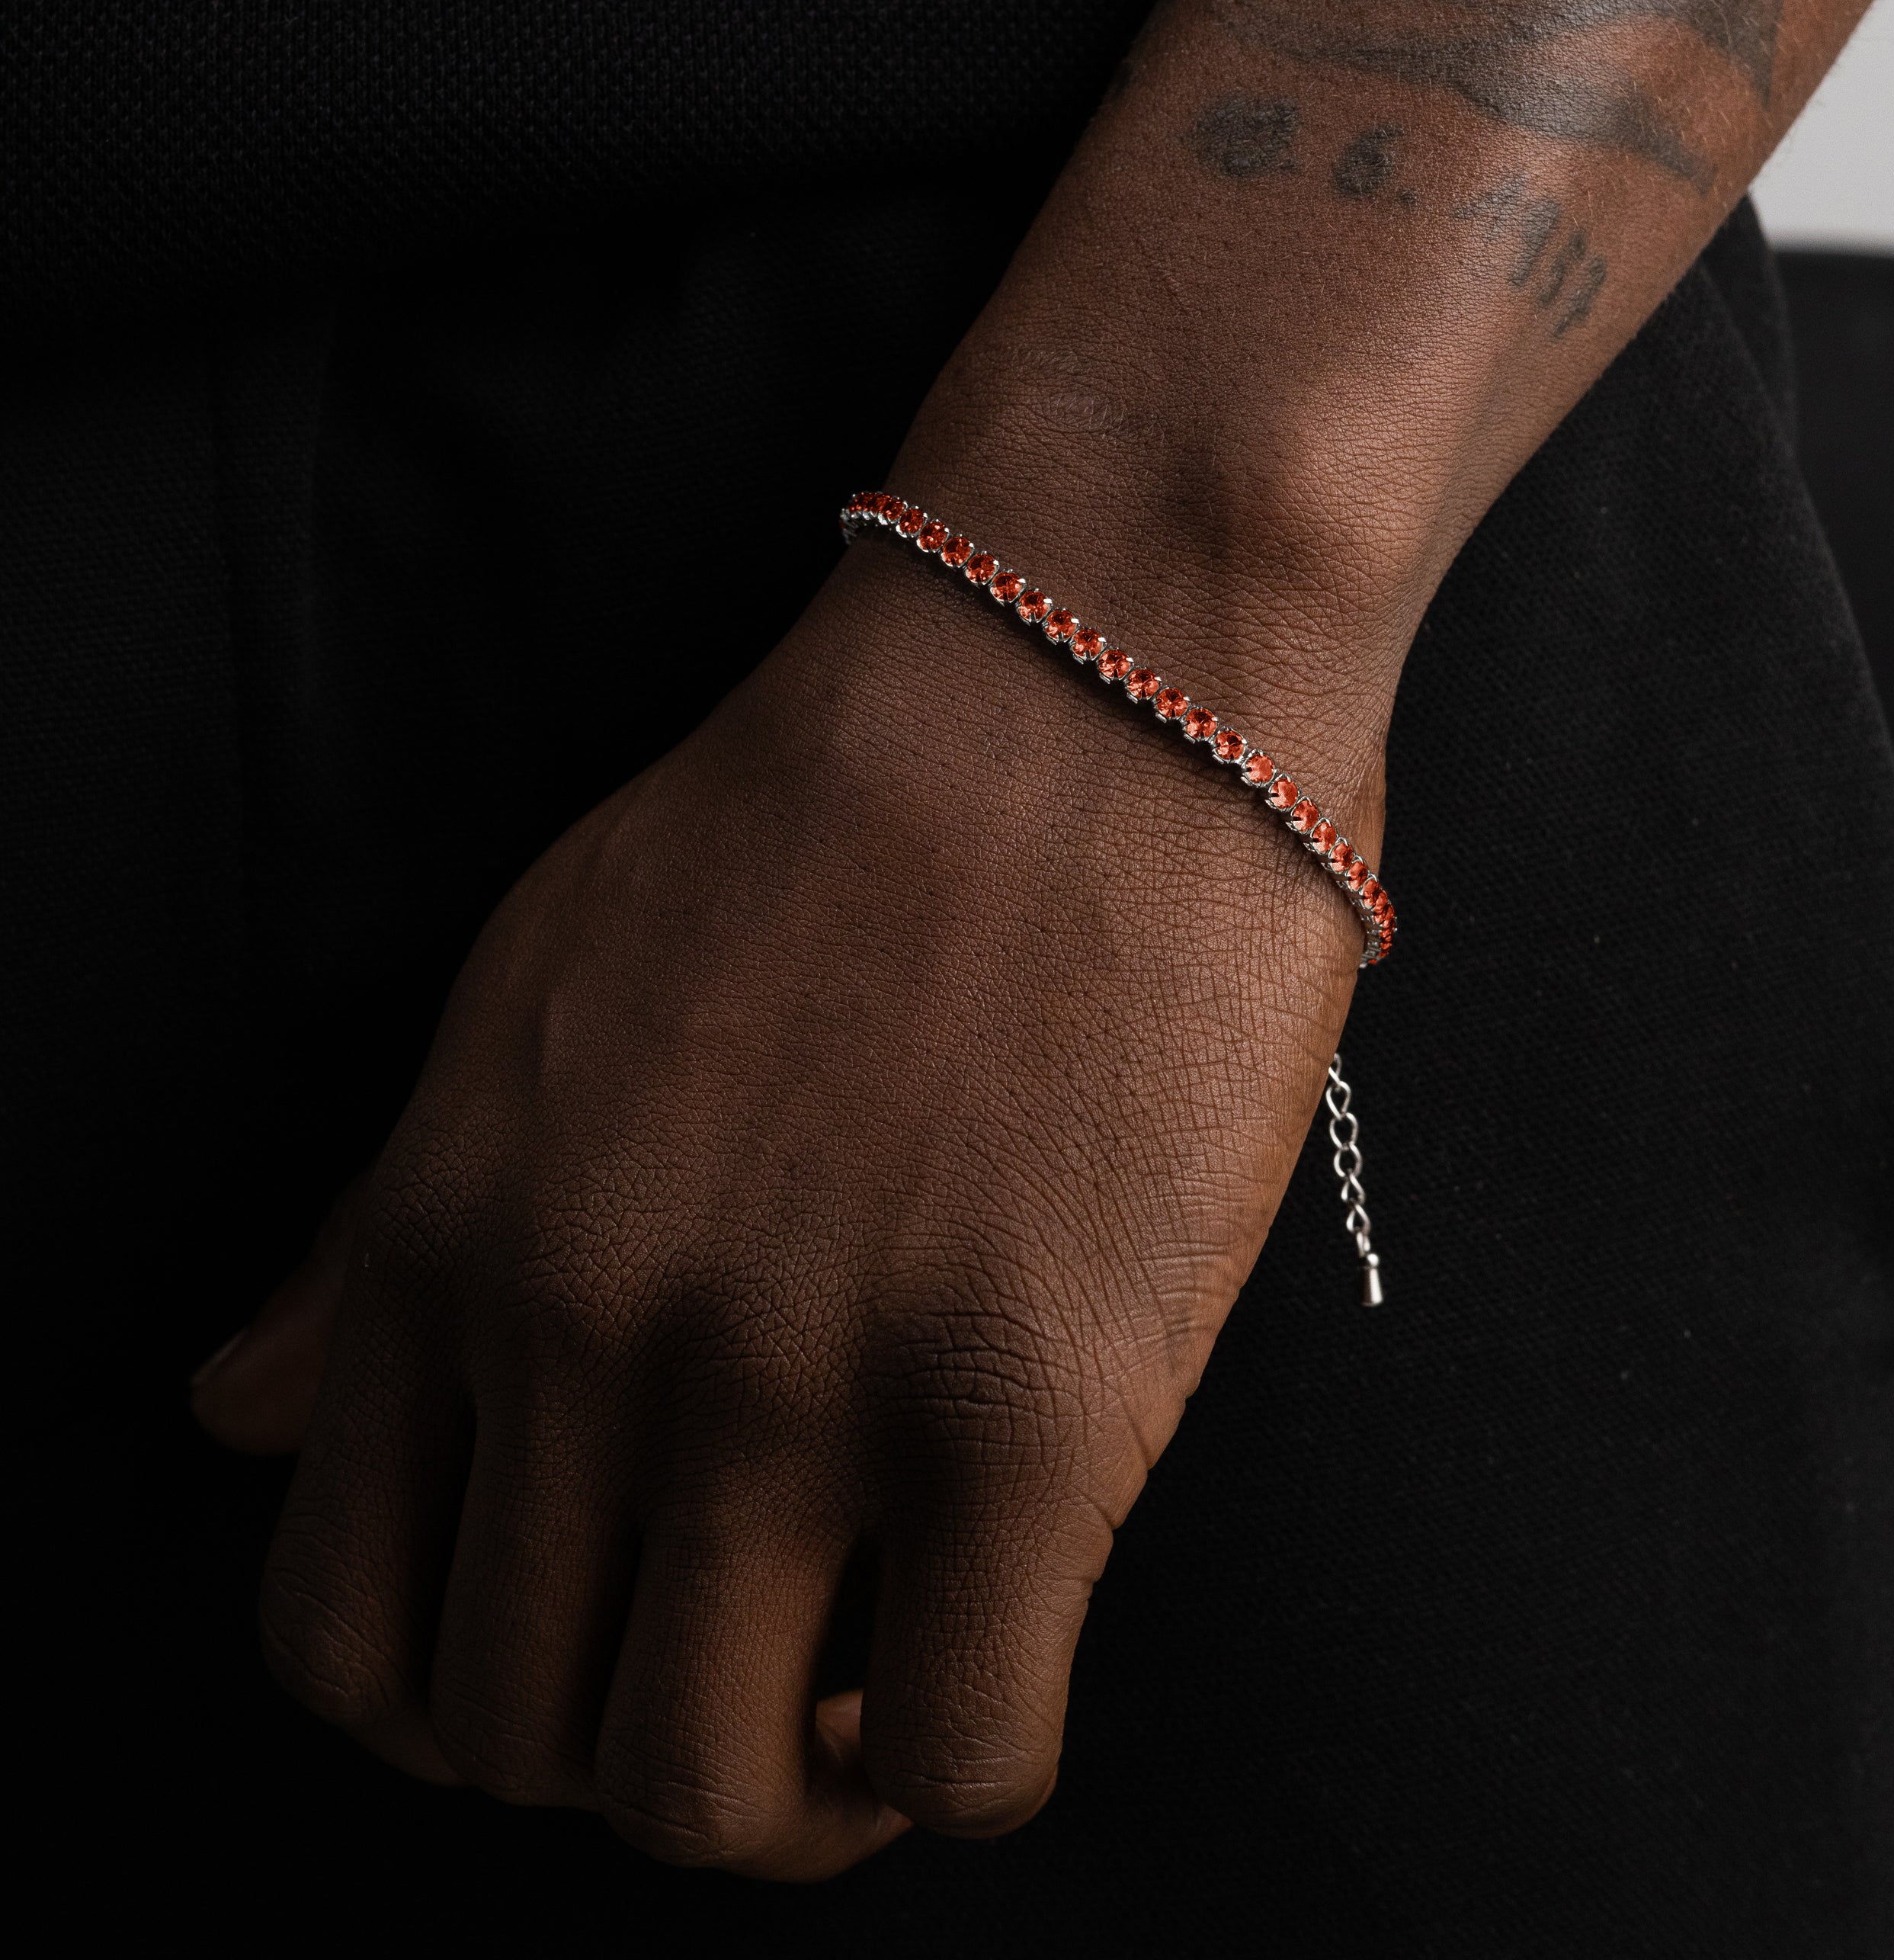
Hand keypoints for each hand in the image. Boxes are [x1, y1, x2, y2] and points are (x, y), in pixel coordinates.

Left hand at [229, 531, 1376, 1880]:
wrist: (1080, 666)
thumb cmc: (818, 815)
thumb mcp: (527, 992)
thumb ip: (377, 1229)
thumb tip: (238, 1409)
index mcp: (449, 1237)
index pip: (340, 1628)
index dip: (450, 1697)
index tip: (576, 1640)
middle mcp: (587, 1336)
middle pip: (522, 1742)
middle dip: (622, 1752)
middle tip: (746, 1662)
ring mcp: (801, 1385)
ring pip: (713, 1801)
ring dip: (787, 1802)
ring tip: (865, 1692)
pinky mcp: (1031, 1408)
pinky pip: (964, 1753)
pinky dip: (957, 1764)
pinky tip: (984, 1647)